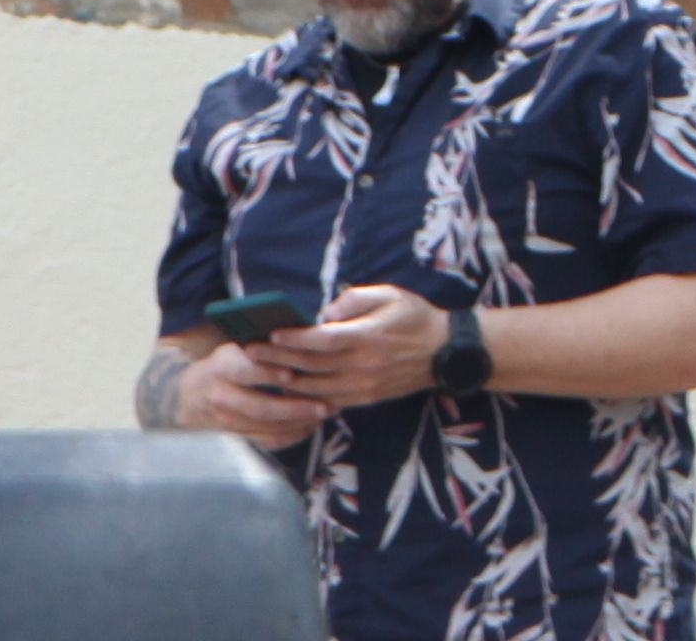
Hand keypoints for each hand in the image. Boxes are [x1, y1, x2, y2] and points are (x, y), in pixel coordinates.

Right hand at [146, 342, 328, 446]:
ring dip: (298, 424)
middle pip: (262, 406)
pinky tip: (307, 428)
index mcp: (222, 367)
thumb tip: (301, 337)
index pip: (247, 370)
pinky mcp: (234, 437)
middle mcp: (222, 396)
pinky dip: (288, 437)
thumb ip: (259, 346)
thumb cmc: (222, 365)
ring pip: (266, 427)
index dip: (270, 374)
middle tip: (324, 406)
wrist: (187, 396)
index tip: (294, 375)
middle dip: (296, 408)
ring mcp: (227, 421)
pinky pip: (264, 441)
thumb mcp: (233, 348)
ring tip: (323, 416)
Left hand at [254, 283, 455, 412]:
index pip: (324, 340)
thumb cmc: (415, 317)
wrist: (445, 353)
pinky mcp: (366, 399)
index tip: (272, 333)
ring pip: (316, 389)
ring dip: (287, 381)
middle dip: (278, 359)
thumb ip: (355, 300)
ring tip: (263, 372)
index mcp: (368, 336)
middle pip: (312, 366)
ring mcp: (364, 386)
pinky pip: (330, 401)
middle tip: (250, 353)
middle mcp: (363, 365)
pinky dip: (307, 397)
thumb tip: (325, 312)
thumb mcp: (390, 295)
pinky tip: (291, 390)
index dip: (296, 339)